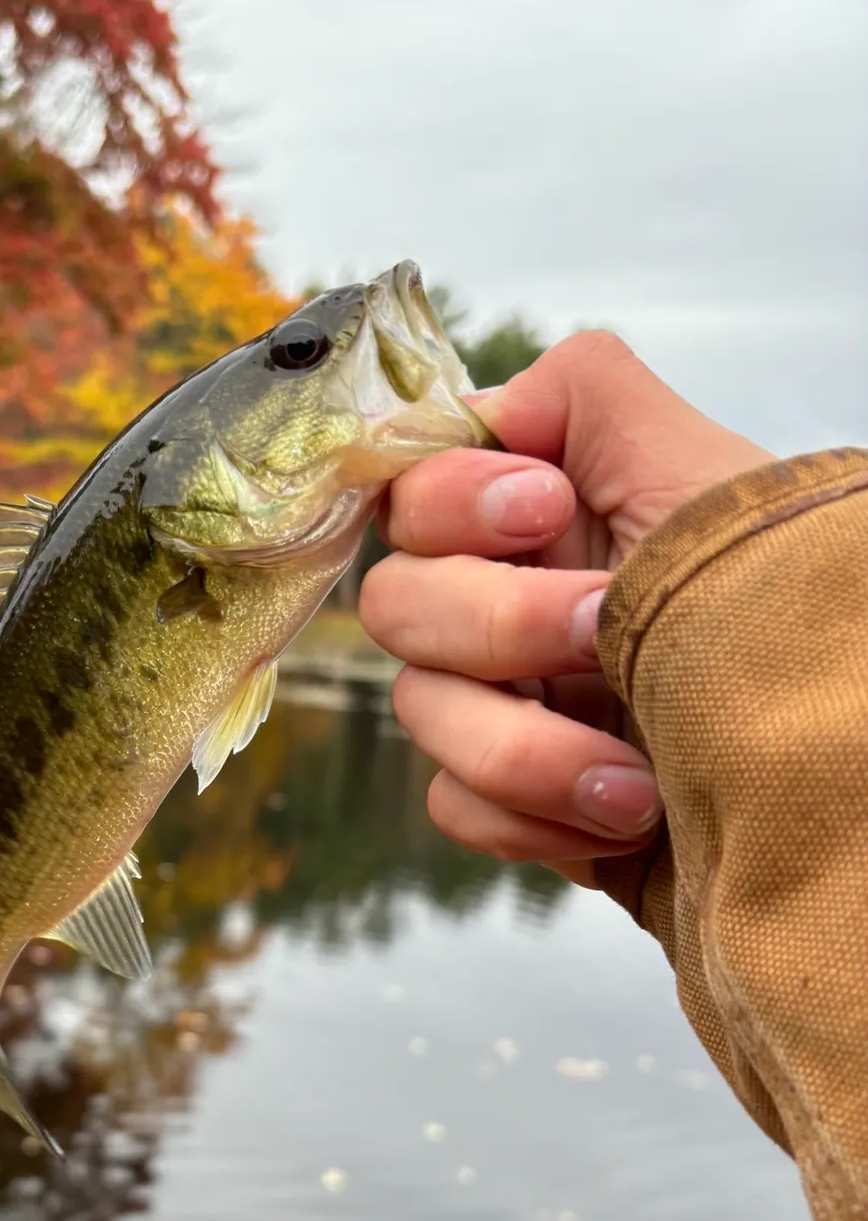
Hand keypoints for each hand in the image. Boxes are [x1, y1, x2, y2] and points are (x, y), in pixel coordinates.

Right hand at [359, 331, 773, 886]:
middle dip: (497, 624)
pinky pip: (453, 802)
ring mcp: (508, 705)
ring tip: (637, 780)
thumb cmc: (792, 622)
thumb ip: (592, 400)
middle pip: (396, 600)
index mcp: (547, 521)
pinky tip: (620, 820)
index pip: (415, 487)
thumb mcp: (703, 482)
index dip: (451, 499)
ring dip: (523, 747)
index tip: (545, 509)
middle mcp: (512, 604)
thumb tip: (494, 400)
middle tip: (598, 633)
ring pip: (417, 708)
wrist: (839, 793)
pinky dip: (530, 815)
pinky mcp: (516, 801)